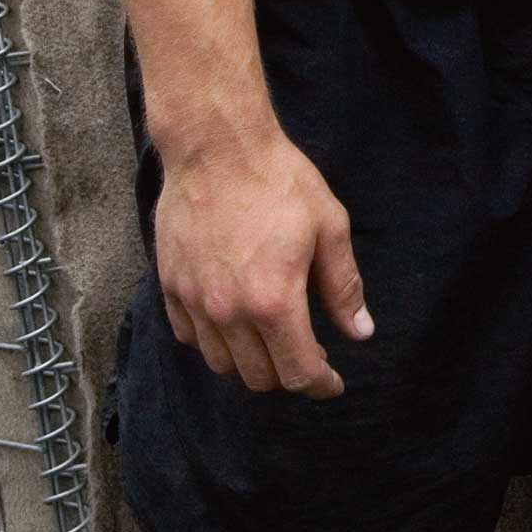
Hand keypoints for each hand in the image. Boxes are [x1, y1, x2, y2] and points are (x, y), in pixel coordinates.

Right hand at [152, 125, 371, 397]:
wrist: (216, 147)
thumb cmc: (279, 181)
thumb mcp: (329, 228)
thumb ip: (343, 287)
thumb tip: (361, 332)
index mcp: (273, 301)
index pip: (298, 371)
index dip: (321, 385)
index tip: (333, 383)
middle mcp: (228, 312)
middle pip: (258, 377)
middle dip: (288, 374)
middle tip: (307, 353)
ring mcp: (194, 301)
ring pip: (222, 364)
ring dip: (250, 363)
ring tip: (271, 340)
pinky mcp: (171, 285)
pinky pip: (189, 337)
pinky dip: (213, 341)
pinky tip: (232, 321)